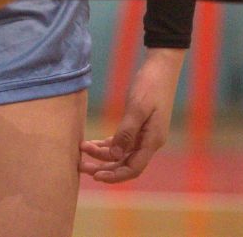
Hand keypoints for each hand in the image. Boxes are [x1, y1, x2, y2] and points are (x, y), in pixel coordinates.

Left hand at [81, 46, 182, 182]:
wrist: (161, 67)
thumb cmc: (150, 85)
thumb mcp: (137, 108)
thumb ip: (126, 133)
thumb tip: (115, 156)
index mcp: (153, 141)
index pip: (133, 168)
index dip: (114, 175)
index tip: (95, 176)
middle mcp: (150, 141)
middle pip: (126, 164)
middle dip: (104, 168)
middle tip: (82, 167)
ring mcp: (145, 134)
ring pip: (122, 153)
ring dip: (103, 156)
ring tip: (83, 153)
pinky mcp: (139, 125)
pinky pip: (122, 141)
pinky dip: (108, 144)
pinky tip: (92, 144)